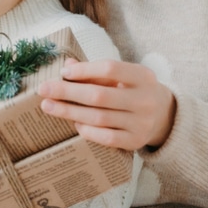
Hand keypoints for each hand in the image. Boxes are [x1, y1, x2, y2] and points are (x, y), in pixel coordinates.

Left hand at [37, 58, 176, 150]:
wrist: (163, 115)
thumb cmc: (133, 90)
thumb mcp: (123, 76)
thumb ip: (95, 70)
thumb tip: (67, 66)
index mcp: (143, 76)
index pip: (110, 69)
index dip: (85, 70)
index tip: (63, 72)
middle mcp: (145, 100)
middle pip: (100, 95)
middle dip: (68, 92)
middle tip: (43, 89)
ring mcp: (141, 123)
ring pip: (99, 117)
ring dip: (69, 111)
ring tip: (48, 106)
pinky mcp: (135, 141)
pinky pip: (105, 137)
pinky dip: (87, 130)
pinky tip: (73, 123)